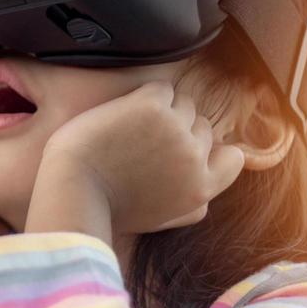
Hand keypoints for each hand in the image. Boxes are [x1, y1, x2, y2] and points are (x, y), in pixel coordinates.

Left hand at [26, 81, 244, 239]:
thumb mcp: (161, 219)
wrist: (73, 190)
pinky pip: (161, 88)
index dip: (209, 150)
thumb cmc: (107, 206)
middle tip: (139, 142)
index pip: (233, 158)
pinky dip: (142, 96)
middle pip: (201, 126)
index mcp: (201, 190)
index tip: (182, 150)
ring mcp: (176, 130)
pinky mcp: (152, 106)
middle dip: (176, 130)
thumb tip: (211, 196)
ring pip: (183, 104)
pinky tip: (121, 114)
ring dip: (159, 110)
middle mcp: (195, 158)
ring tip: (127, 129)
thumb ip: (192, 208)